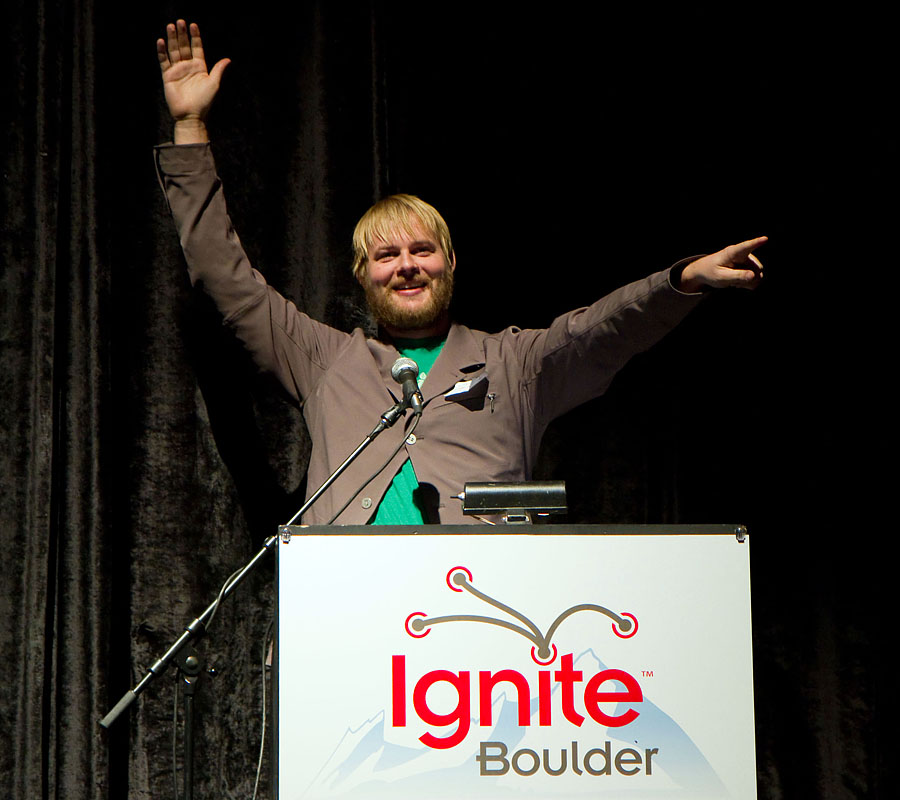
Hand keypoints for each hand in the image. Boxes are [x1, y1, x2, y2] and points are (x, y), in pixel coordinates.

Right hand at [156, 20, 229, 139]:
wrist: (191, 115)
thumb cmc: (204, 101)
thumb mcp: (214, 84)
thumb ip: (218, 70)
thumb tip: (228, 60)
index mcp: (200, 67)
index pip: (197, 48)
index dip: (195, 37)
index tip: (193, 25)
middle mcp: (188, 67)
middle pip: (184, 47)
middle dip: (182, 34)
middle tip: (180, 21)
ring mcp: (177, 70)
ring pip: (173, 51)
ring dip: (172, 39)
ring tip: (171, 26)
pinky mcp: (168, 76)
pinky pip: (164, 61)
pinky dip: (162, 51)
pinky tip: (161, 41)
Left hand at [679, 236, 766, 292]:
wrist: (705, 271)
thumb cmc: (710, 272)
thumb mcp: (720, 277)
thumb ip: (736, 276)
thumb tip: (754, 276)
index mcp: (732, 252)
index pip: (746, 247)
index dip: (756, 242)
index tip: (765, 239)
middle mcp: (742, 254)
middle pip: (757, 268)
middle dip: (750, 279)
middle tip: (734, 284)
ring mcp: (747, 260)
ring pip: (757, 273)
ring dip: (747, 282)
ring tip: (734, 282)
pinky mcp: (748, 266)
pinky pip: (756, 277)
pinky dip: (748, 282)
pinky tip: (738, 283)